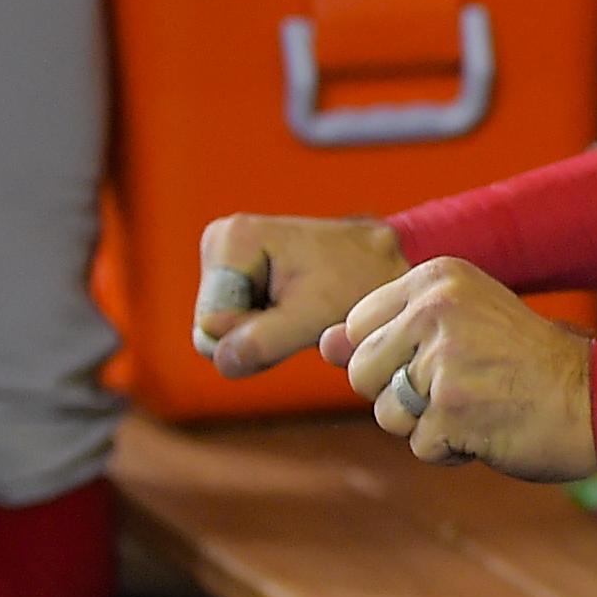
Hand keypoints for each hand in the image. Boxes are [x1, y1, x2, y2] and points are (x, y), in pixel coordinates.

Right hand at [194, 213, 410, 375]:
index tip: (301, 315)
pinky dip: (271, 327)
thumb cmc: (358, 282)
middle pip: (213, 327)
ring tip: (307, 310)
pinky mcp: (238, 271)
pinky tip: (300, 308)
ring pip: (225, 330)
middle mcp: (220, 240)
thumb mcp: (312, 319)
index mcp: (231, 239)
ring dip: (267, 335)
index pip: (211, 325)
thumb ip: (261, 342)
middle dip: (258, 337)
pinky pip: (238, 324)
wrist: (385, 262)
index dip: (254, 338)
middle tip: (306, 317)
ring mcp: (227, 256)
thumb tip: (220, 357)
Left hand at [330, 258, 596, 479]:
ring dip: (427, 426)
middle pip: (361, 373)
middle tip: (462, 387)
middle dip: (400, 395)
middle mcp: (435, 309)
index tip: (445, 357)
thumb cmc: (526, 364)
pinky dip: (453, 450)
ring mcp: (443, 360)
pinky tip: (491, 428)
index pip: (357, 326)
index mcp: (436, 278)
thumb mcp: (458, 328)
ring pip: (385, 414)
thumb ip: (388, 333)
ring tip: (478, 406)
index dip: (391, 358)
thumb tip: (322, 344)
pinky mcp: (453, 410)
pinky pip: (421, 447)